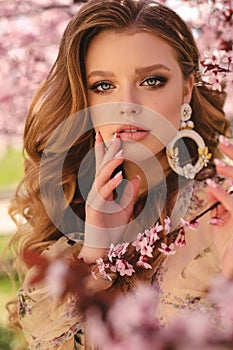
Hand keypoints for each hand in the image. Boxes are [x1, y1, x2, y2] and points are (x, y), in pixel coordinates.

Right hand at [83, 131, 139, 249]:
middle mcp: (97, 191)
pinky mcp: (95, 209)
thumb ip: (130, 193)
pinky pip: (103, 194)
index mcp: (104, 190)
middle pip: (101, 168)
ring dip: (111, 165)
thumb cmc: (111, 228)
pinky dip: (112, 184)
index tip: (106, 136)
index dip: (104, 152)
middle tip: (115, 137)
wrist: (102, 248)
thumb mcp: (125, 208)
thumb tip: (136, 177)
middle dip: (107, 152)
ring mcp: (94, 199)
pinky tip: (120, 176)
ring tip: (120, 154)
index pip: (103, 167)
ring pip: (101, 178)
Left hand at [207, 135, 232, 277]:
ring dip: (230, 173)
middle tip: (223, 142)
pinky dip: (222, 195)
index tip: (226, 145)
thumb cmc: (229, 247)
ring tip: (217, 163)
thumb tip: (212, 186)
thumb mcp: (222, 220)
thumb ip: (219, 203)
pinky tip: (212, 186)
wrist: (232, 271)